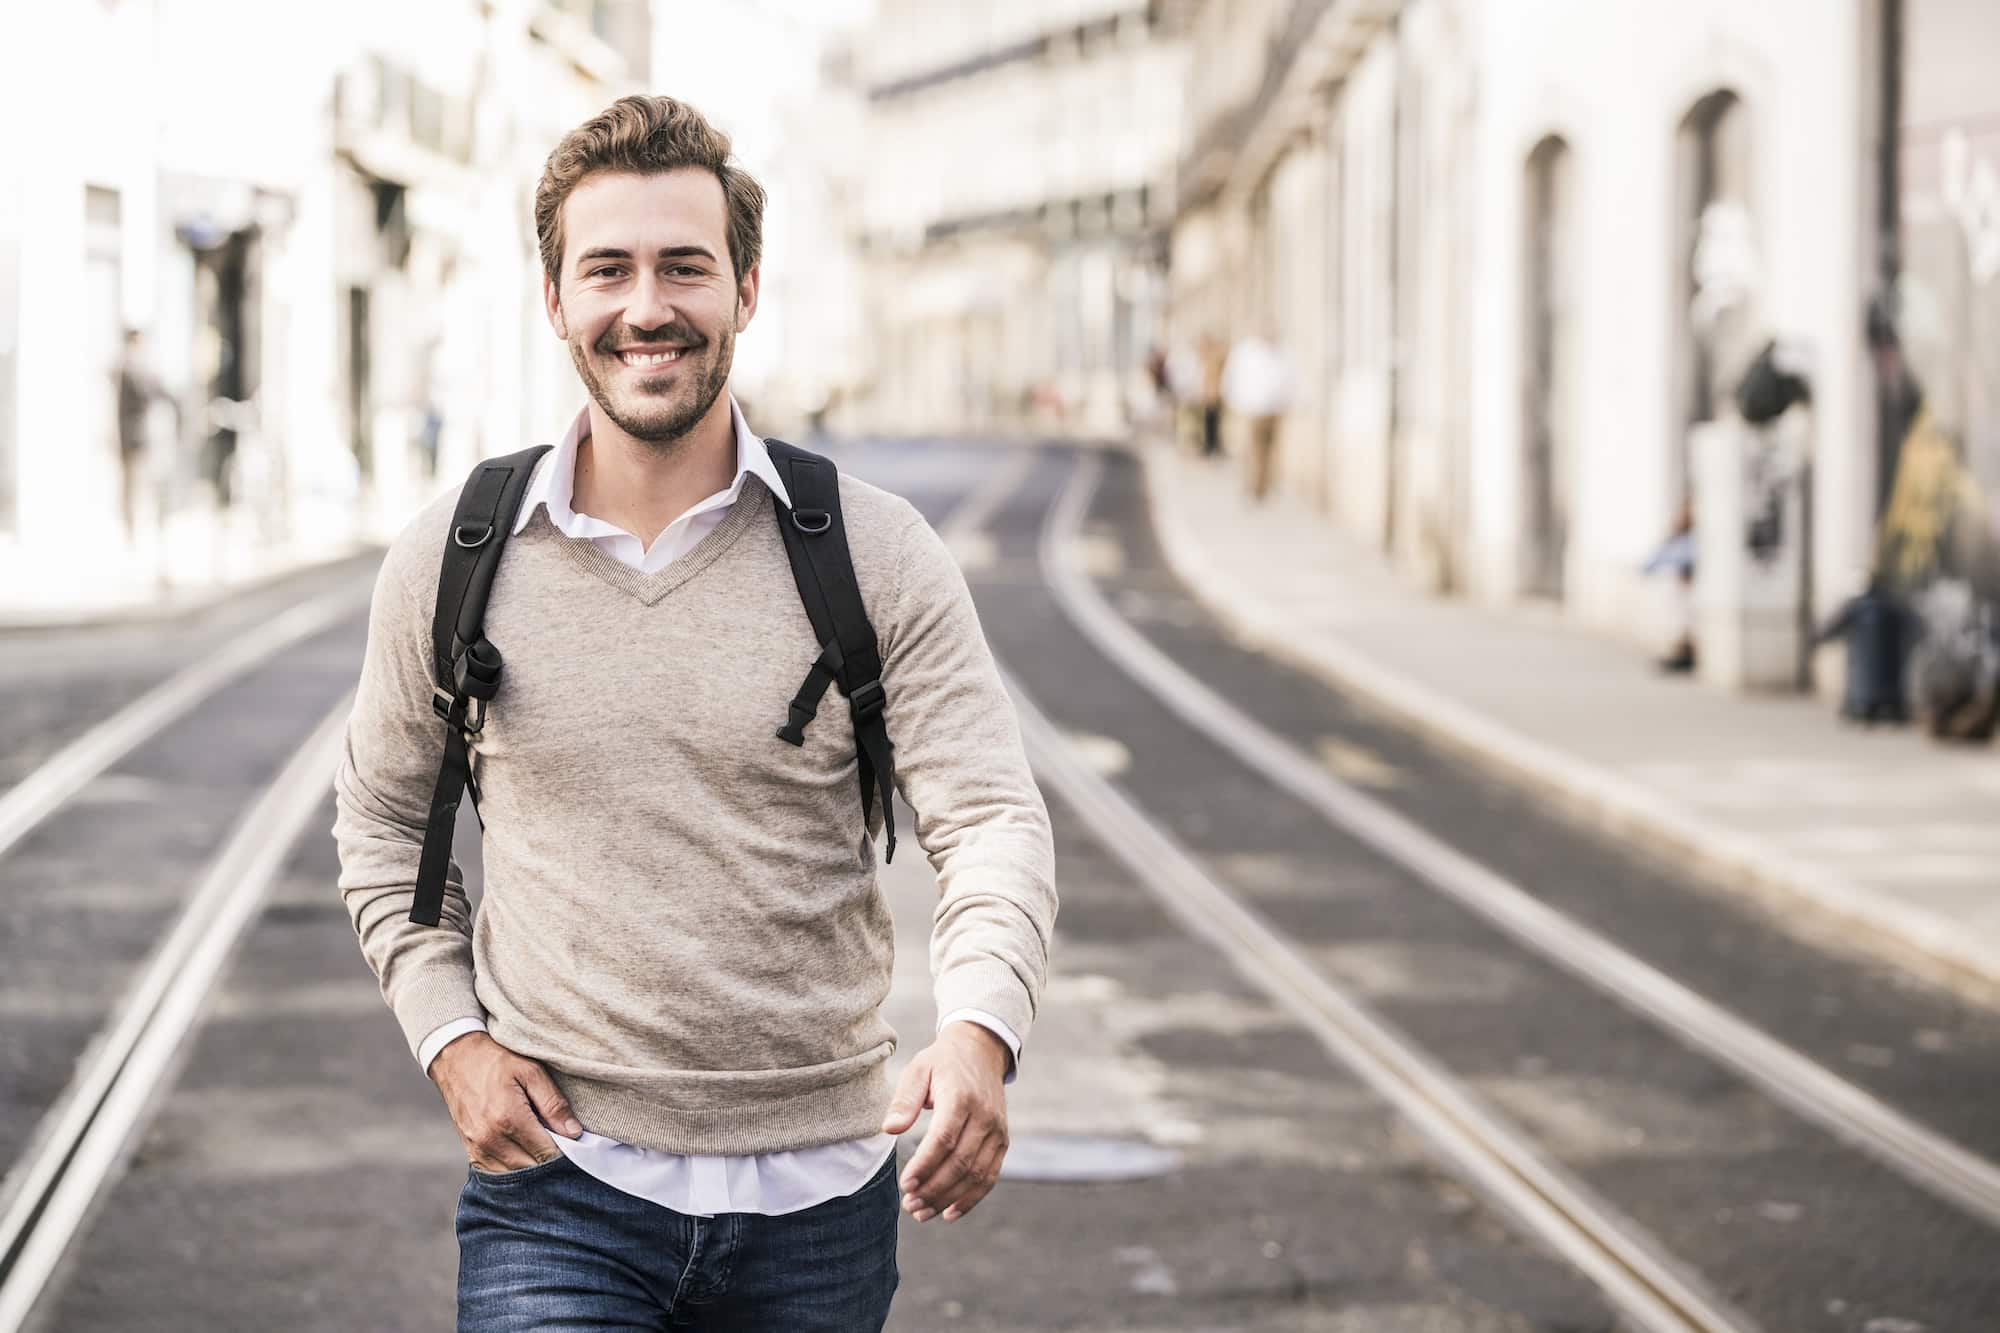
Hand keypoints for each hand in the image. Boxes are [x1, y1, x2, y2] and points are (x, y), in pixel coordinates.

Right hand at [430, 1031, 581, 1171]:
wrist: (456, 1058)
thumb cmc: (497, 1061)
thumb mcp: (531, 1072)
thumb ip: (554, 1104)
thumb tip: (574, 1133)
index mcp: (509, 1118)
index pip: (546, 1153)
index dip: (566, 1153)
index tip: (576, 1146)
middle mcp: (491, 1139)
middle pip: (531, 1168)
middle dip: (550, 1162)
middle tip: (563, 1147)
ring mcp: (478, 1148)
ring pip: (514, 1175)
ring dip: (532, 1167)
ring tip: (544, 1147)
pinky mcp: (470, 1151)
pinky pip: (497, 1172)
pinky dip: (513, 1168)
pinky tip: (524, 1153)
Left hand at [881, 1022, 1011, 1222]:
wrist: (981, 1050)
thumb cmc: (942, 1063)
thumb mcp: (918, 1070)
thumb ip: (904, 1100)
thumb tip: (889, 1129)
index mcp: (961, 1096)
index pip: (944, 1139)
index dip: (925, 1165)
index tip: (905, 1185)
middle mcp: (984, 1116)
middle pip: (961, 1162)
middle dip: (934, 1189)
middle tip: (909, 1204)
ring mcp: (997, 1130)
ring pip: (976, 1174)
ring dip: (948, 1198)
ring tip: (921, 1212)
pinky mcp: (1002, 1141)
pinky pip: (990, 1176)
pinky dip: (971, 1199)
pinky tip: (948, 1213)